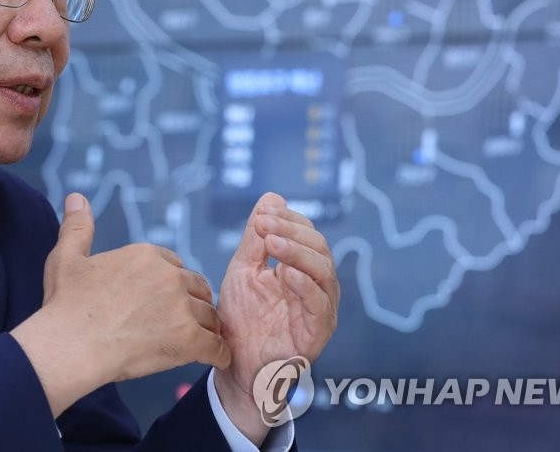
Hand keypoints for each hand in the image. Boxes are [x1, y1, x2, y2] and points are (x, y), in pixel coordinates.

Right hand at [12, 193, 230, 415]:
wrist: (69, 346)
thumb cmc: (65, 305)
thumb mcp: (66, 257)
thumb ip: (77, 227)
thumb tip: (76, 197)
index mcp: (146, 255)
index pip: (175, 265)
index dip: (171, 283)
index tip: (163, 300)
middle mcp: (169, 276)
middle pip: (196, 288)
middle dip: (192, 303)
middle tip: (181, 322)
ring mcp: (181, 307)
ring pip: (209, 317)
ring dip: (205, 329)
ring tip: (199, 342)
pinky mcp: (188, 340)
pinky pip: (216, 347)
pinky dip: (218, 355)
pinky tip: (215, 359)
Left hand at [214, 193, 339, 443]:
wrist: (235, 363)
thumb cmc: (241, 318)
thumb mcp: (243, 269)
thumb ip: (255, 238)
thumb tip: (271, 197)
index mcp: (300, 266)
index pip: (305, 232)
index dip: (287, 219)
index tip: (262, 214)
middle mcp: (315, 283)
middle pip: (318, 246)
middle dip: (291, 230)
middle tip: (264, 225)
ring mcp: (320, 307)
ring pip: (324, 271)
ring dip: (297, 252)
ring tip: (271, 243)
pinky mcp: (318, 331)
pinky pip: (321, 304)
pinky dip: (306, 285)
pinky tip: (285, 273)